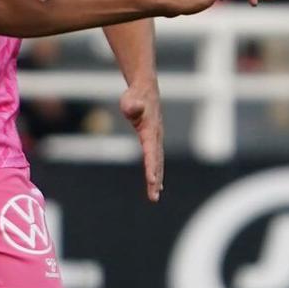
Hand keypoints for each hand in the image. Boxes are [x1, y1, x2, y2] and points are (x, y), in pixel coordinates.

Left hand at [120, 80, 163, 200]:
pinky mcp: (153, 141)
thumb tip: (134, 107)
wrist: (145, 90)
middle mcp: (156, 137)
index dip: (151, 166)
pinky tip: (156, 184)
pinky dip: (156, 172)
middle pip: (157, 162)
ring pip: (158, 163)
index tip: (151, 180)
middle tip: (153, 197)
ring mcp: (156, 140)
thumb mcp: (131, 99)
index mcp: (150, 130)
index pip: (151, 152)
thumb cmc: (135, 96)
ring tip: (154, 196)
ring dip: (156, 179)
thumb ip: (132, 105)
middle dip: (155, 180)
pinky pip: (155, 160)